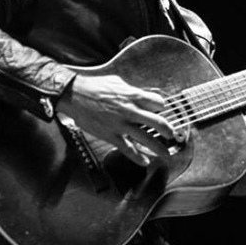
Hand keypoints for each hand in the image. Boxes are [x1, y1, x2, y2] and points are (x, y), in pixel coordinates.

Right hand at [56, 75, 173, 166]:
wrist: (74, 95)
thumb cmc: (93, 86)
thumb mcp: (116, 82)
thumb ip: (130, 90)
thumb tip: (139, 95)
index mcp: (132, 95)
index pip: (157, 103)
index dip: (161, 108)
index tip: (161, 112)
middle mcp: (129, 110)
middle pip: (158, 122)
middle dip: (168, 131)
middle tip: (171, 135)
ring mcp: (121, 124)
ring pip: (146, 139)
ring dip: (159, 148)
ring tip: (166, 154)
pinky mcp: (111, 135)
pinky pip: (128, 149)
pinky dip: (138, 157)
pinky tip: (145, 162)